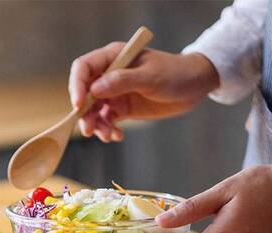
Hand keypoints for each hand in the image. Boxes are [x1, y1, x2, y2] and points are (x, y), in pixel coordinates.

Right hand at [68, 43, 219, 141]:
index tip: (79, 105)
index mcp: (113, 57)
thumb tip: (94, 89)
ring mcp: (114, 92)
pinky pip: (107, 120)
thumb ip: (122, 81)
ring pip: (93, 110)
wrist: (194, 86)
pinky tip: (116, 136)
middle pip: (84, 93)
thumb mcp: (150, 77)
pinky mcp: (121, 108)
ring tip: (107, 136)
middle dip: (84, 112)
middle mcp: (109, 74)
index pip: (83, 68)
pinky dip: (108, 129)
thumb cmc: (175, 73)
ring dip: (96, 124)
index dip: (77, 86)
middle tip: (89, 129)